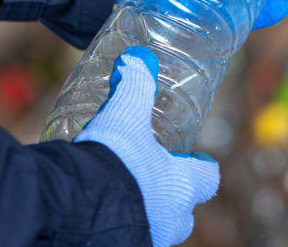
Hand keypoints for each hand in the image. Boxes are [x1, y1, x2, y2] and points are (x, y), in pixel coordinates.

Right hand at [75, 48, 218, 246]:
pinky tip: (103, 213)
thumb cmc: (114, 161)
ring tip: (124, 195)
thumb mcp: (125, 116)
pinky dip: (121, 226)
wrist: (78, 209)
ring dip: (146, 212)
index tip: (199, 161)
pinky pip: (128, 238)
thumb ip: (134, 86)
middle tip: (156, 180)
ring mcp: (147, 239)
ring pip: (156, 228)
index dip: (203, 169)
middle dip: (173, 198)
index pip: (208, 180)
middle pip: (184, 213)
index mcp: (181, 187)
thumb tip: (136, 58)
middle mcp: (171, 220)